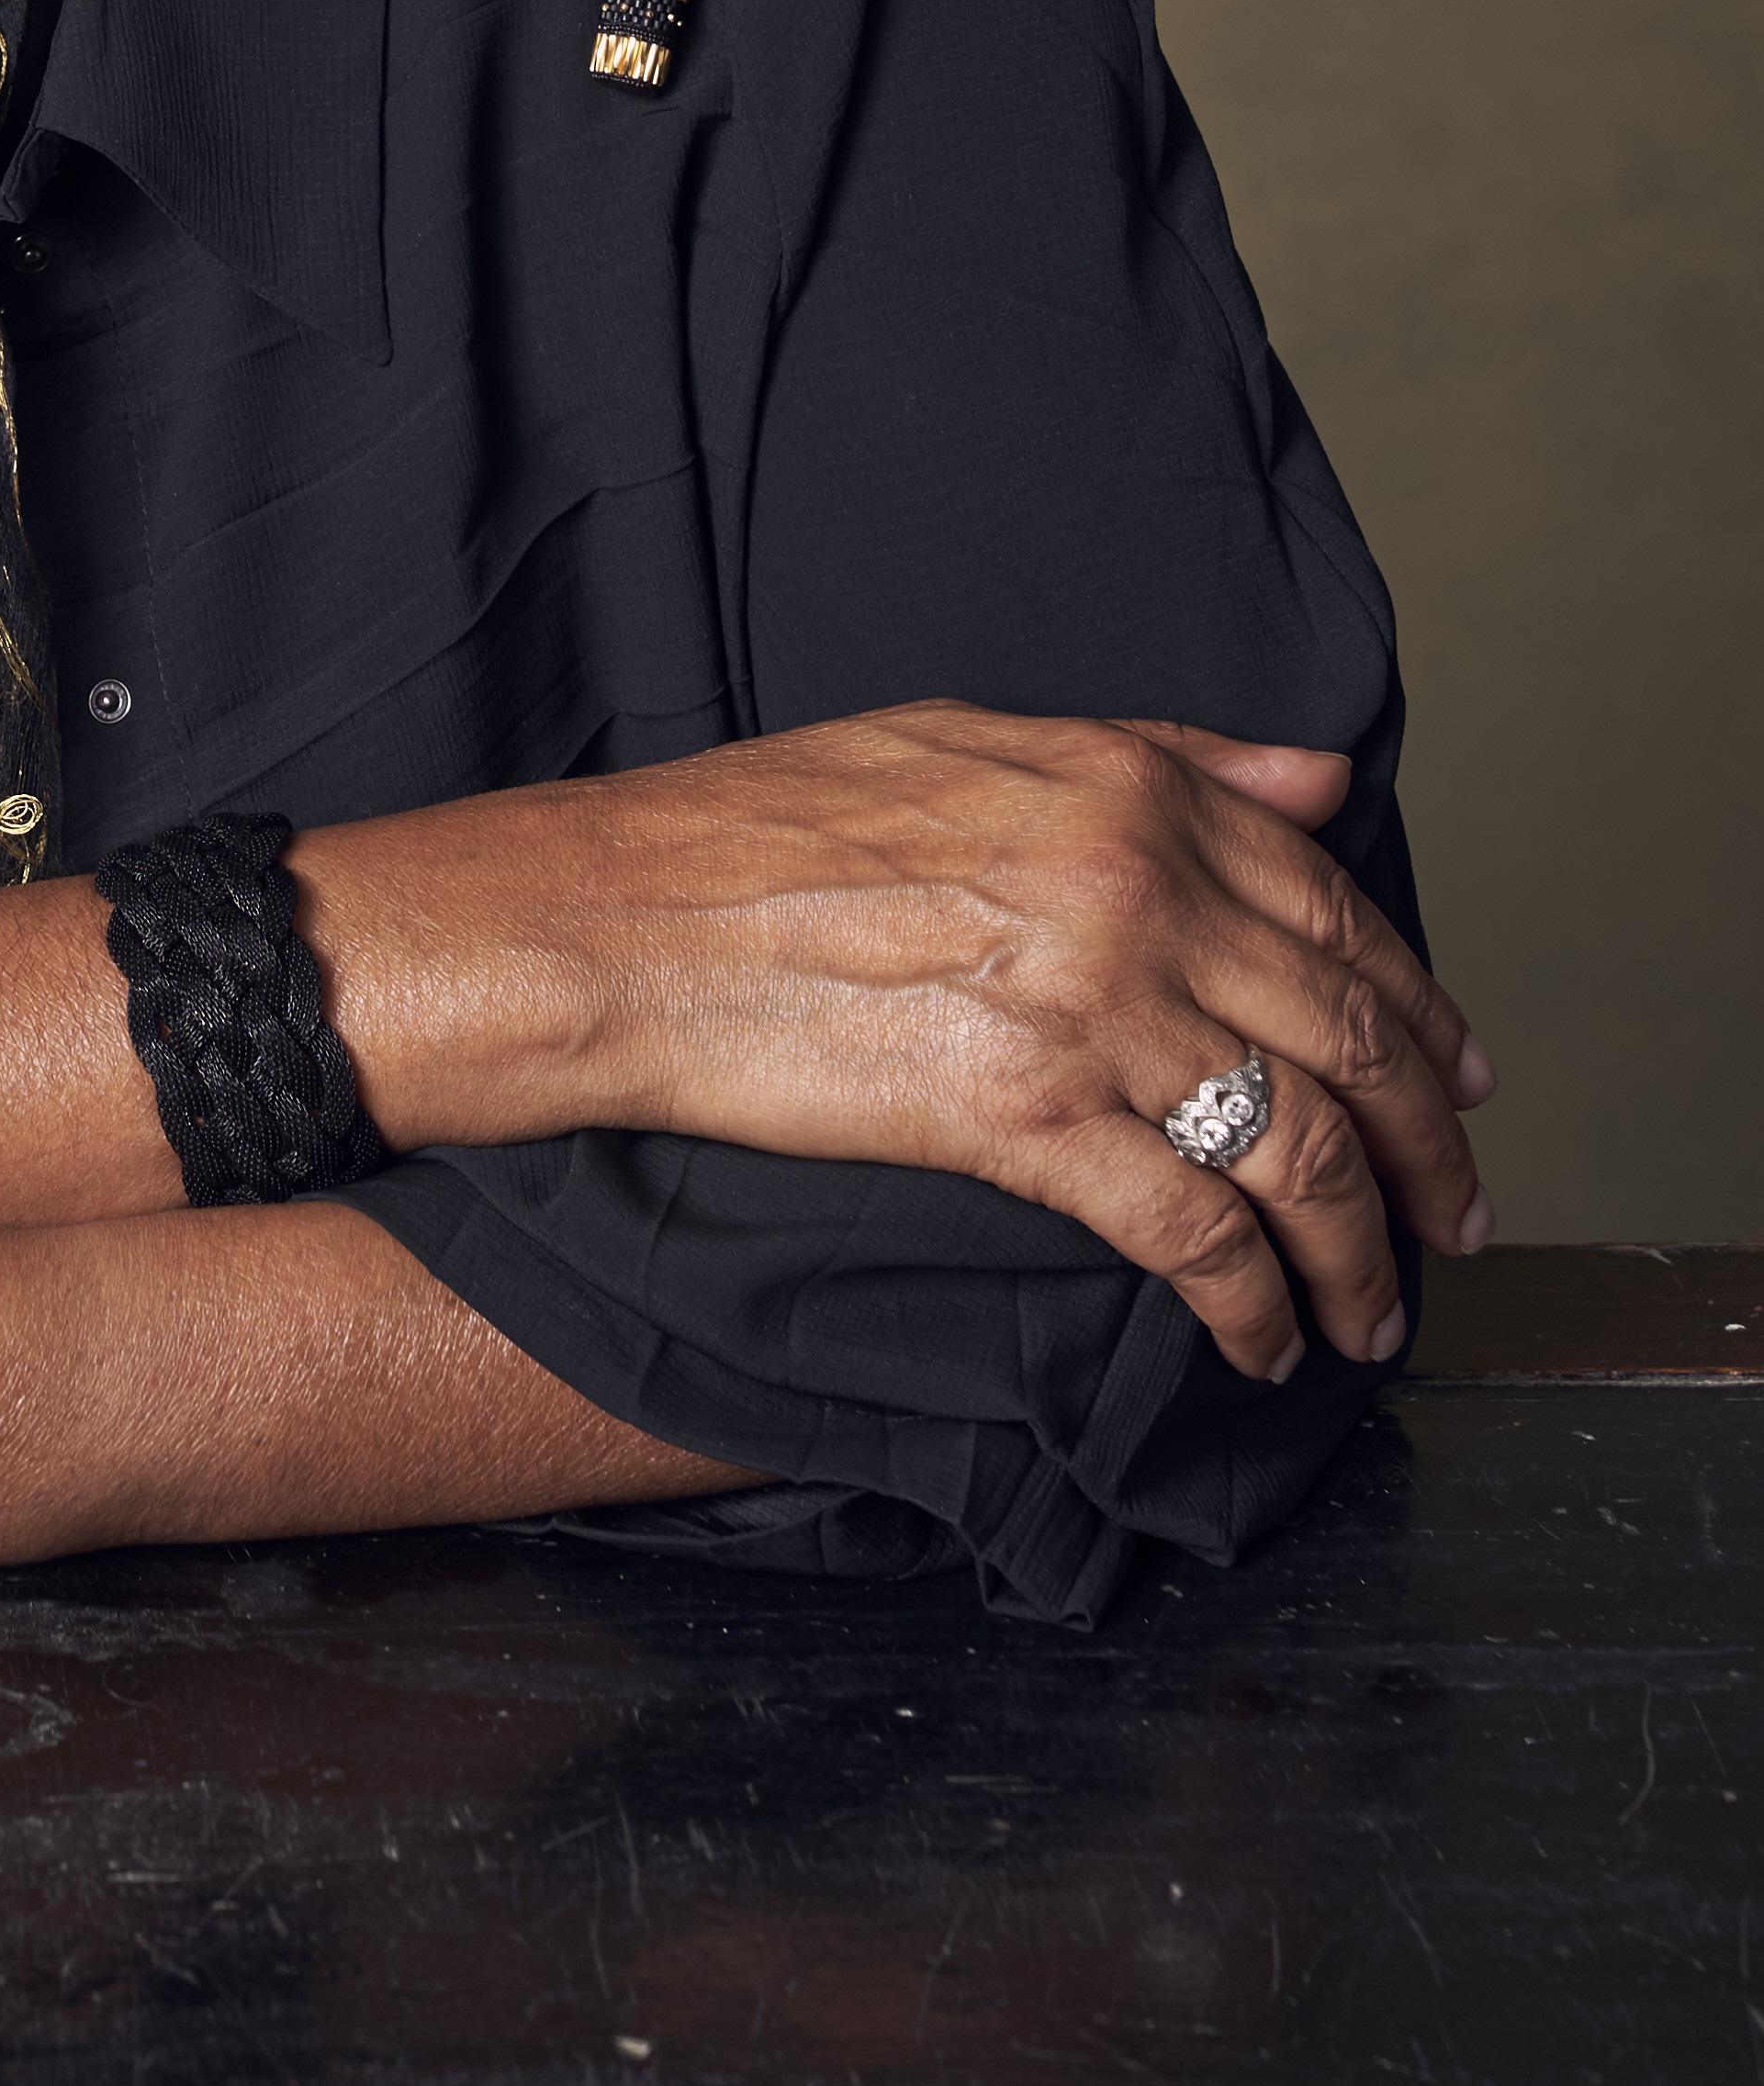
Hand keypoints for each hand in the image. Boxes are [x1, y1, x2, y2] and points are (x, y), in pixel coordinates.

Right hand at [309, 712, 1489, 1386]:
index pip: (1339, 913)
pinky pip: (1197, 1232)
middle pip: (1352, 1038)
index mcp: (1127, 789)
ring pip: (1301, 1147)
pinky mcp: (1028, 1119)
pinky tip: (1261, 1343)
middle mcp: (1136, 885)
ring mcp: (1089, 1002)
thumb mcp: (971, 742)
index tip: (1457, 1086)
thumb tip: (1318, 781)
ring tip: (1372, 1314)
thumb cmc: (766, 828)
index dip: (1422, 1014)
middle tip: (1454, 1224)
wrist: (628, 919)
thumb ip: (1162, 758)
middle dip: (1427, 1154)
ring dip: (1362, 1253)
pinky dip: (1254, 1304)